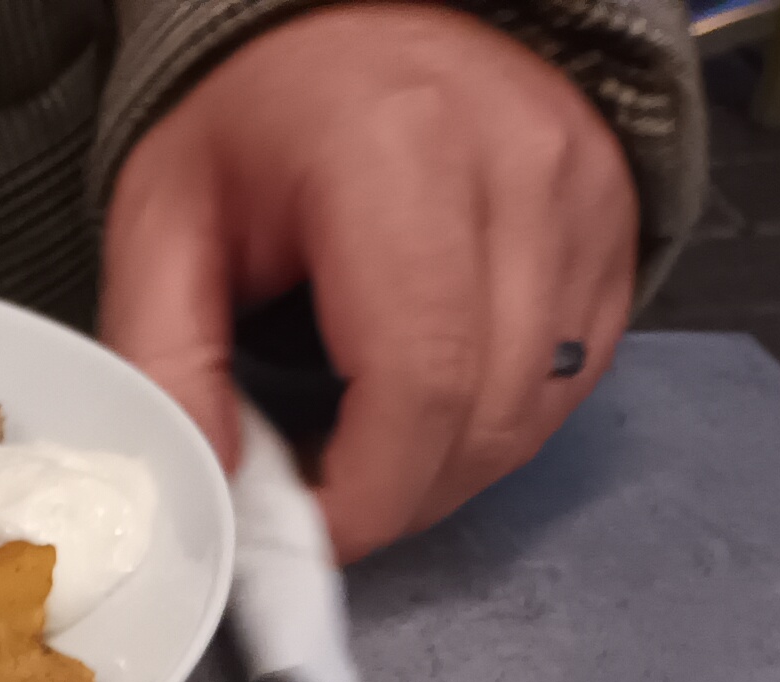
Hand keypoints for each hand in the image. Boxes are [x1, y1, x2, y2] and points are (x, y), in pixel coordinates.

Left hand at [101, 4, 636, 561]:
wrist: (365, 13)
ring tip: (366, 449)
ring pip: (534, 411)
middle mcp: (513, 167)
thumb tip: (203, 493)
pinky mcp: (614, 225)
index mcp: (395, 151)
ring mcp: (580, 195)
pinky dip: (496, 424)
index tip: (304, 532)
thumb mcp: (166, 218)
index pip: (416, 381)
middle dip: (397, 496)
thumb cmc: (266, 110)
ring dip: (446, 470)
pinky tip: (429, 403)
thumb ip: (166, 360)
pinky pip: (570, 379)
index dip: (364, 495)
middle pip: (485, 413)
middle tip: (320, 500)